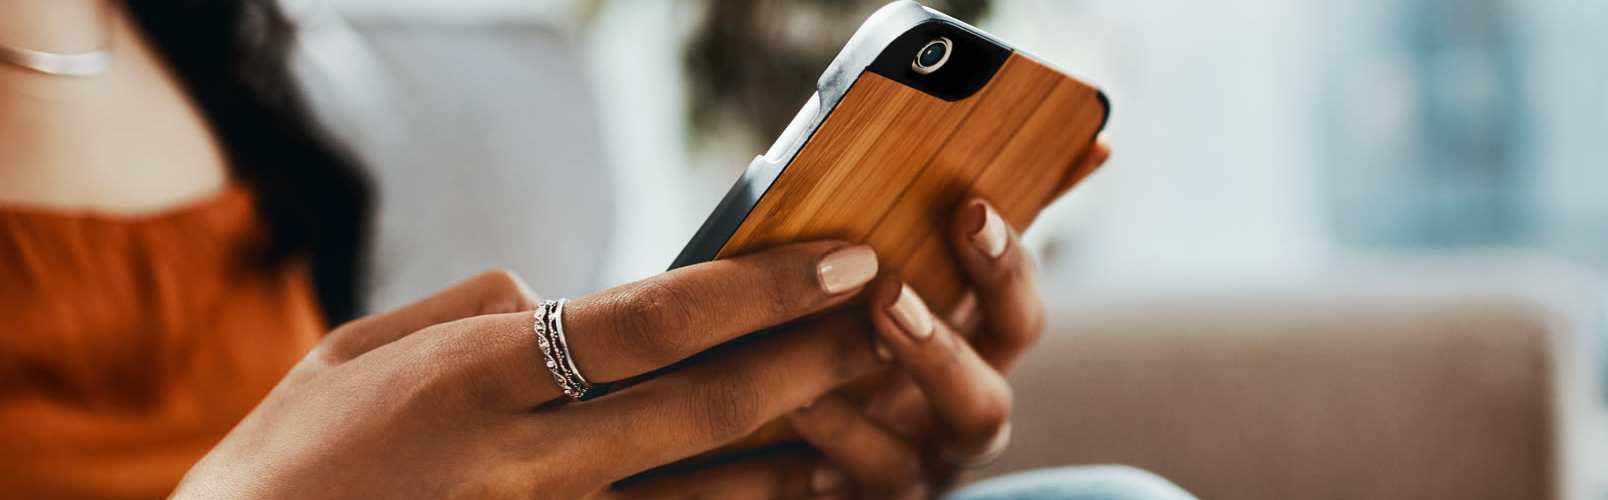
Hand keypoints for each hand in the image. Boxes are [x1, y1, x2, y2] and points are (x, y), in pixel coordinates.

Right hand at [172, 241, 888, 498]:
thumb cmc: (288, 467)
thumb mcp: (356, 354)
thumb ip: (471, 311)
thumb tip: (558, 296)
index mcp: (477, 379)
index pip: (656, 321)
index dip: (764, 289)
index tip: (841, 260)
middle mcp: (525, 463)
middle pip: (709, 404)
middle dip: (817, 357)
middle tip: (893, 321)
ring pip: (710, 495)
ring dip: (806, 452)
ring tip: (878, 413)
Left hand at [609, 140, 1111, 498]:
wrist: (776, 423)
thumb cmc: (851, 318)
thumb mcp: (893, 266)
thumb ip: (941, 215)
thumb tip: (1078, 138)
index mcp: (976, 350)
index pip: (1018, 310)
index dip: (1004, 265)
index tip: (971, 210)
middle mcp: (957, 416)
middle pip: (984, 398)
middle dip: (939, 348)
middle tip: (887, 295)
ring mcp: (914, 470)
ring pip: (916, 463)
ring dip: (863, 423)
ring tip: (813, 375)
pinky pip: (854, 492)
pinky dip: (829, 454)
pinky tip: (794, 417)